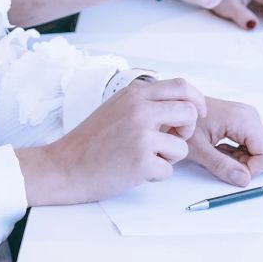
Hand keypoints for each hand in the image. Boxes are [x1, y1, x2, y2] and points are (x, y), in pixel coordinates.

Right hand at [20, 78, 205, 205]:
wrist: (65, 165)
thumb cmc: (92, 139)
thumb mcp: (117, 107)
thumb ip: (145, 102)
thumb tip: (178, 104)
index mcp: (134, 94)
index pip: (181, 86)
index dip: (196, 101)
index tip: (197, 113)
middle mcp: (140, 110)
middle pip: (190, 112)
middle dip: (189, 129)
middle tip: (174, 138)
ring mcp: (141, 135)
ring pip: (182, 146)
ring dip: (169, 156)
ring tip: (146, 157)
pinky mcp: (141, 160)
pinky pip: (168, 170)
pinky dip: (155, 175)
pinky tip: (135, 171)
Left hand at [185, 97, 262, 188]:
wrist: (173, 107)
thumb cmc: (180, 122)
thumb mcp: (198, 149)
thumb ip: (222, 166)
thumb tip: (244, 179)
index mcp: (244, 120)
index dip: (252, 170)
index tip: (231, 172)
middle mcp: (250, 117)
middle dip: (247, 166)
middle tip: (221, 163)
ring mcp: (247, 119)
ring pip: (258, 152)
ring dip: (240, 161)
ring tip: (217, 155)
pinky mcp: (241, 122)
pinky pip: (250, 146)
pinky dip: (237, 154)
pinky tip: (219, 150)